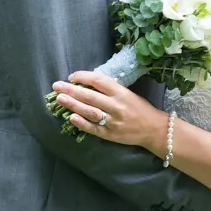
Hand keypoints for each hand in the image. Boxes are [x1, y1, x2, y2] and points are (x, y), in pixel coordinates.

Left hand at [52, 72, 167, 153]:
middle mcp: (116, 106)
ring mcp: (112, 121)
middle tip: (57, 86)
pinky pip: (93, 128)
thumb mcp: (127, 93)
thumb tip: (86, 85)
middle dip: (71, 90)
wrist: (153, 129)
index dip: (83, 77)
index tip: (71, 76)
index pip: (98, 81)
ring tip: (60, 99)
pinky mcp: (110, 135)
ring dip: (73, 105)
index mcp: (121, 92)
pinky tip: (71, 117)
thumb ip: (109, 90)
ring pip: (89, 112)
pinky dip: (82, 123)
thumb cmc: (139, 108)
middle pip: (90, 96)